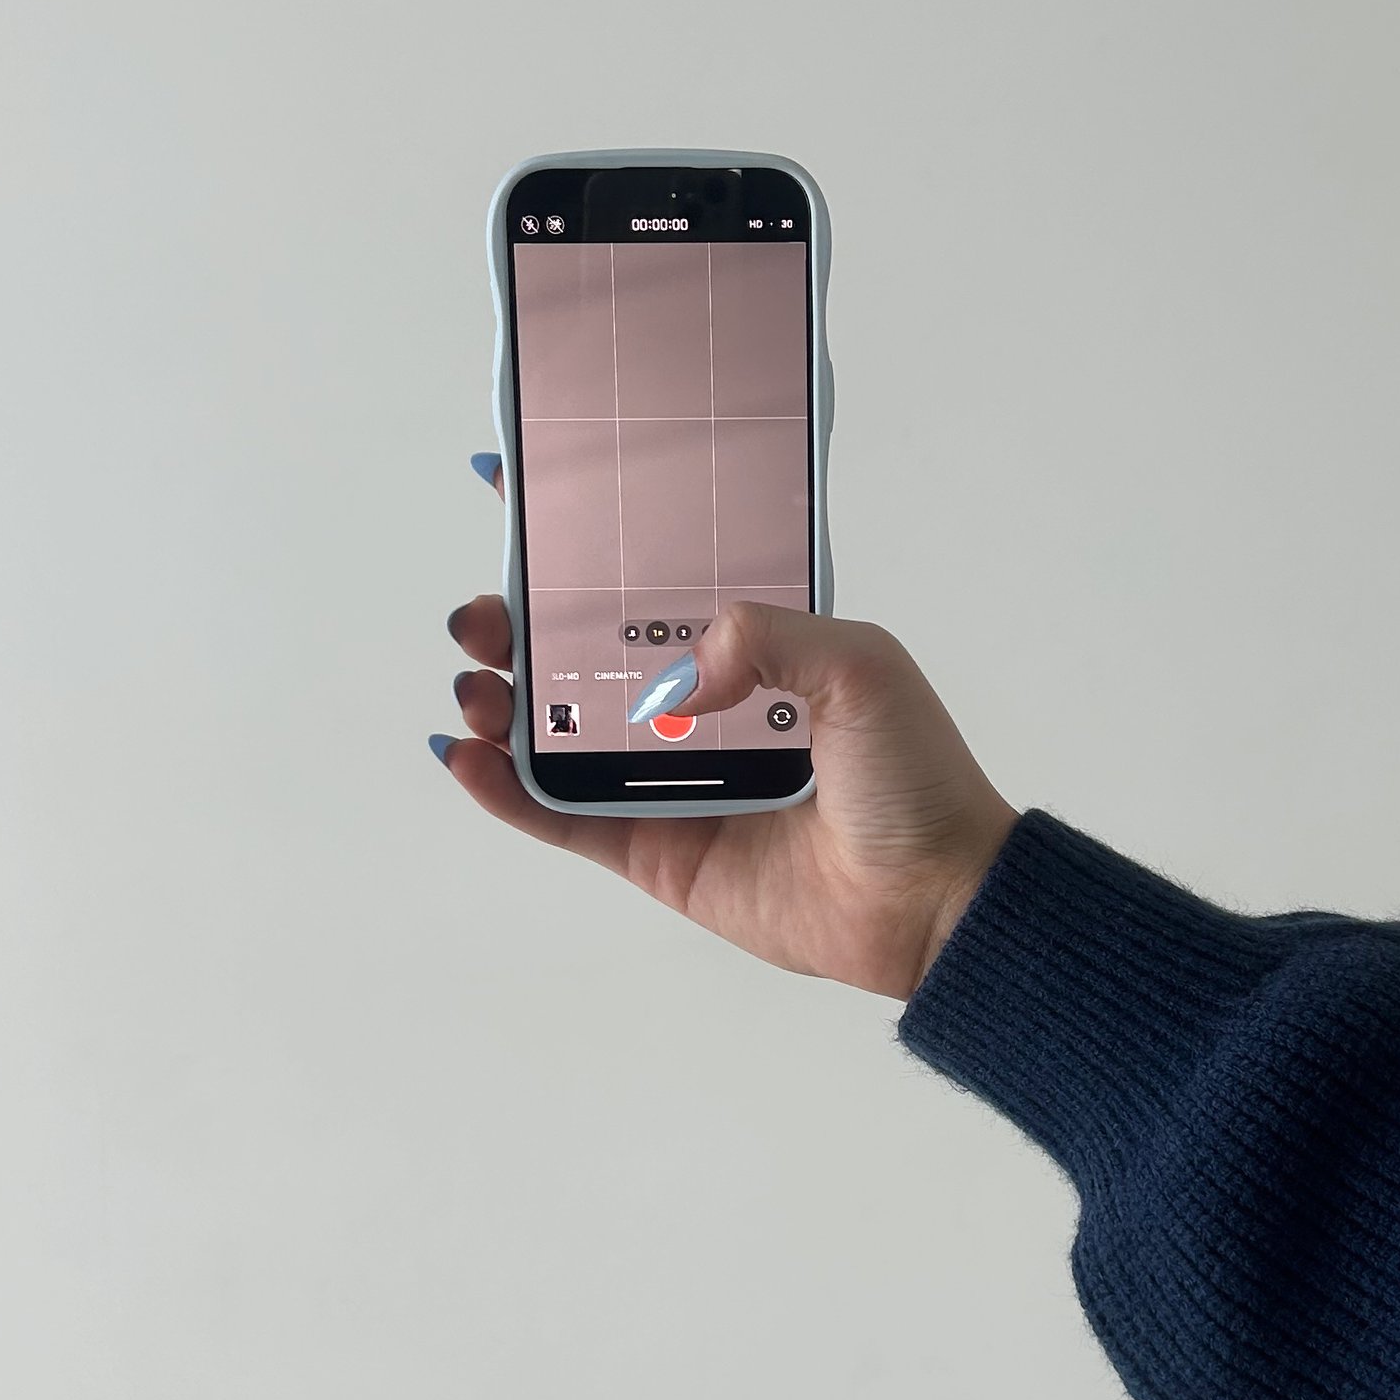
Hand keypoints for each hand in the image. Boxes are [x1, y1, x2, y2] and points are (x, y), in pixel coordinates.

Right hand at [439, 458, 1016, 998]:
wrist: (930, 900)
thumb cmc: (915, 778)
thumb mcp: (859, 664)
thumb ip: (766, 634)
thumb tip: (680, 672)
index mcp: (752, 650)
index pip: (655, 583)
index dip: (586, 545)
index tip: (518, 499)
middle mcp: (702, 710)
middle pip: (584, 657)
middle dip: (521, 627)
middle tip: (481, 613)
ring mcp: (670, 782)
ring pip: (559, 734)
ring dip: (502, 703)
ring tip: (476, 683)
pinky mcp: (655, 851)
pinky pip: (563, 818)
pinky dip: (507, 791)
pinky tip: (469, 757)